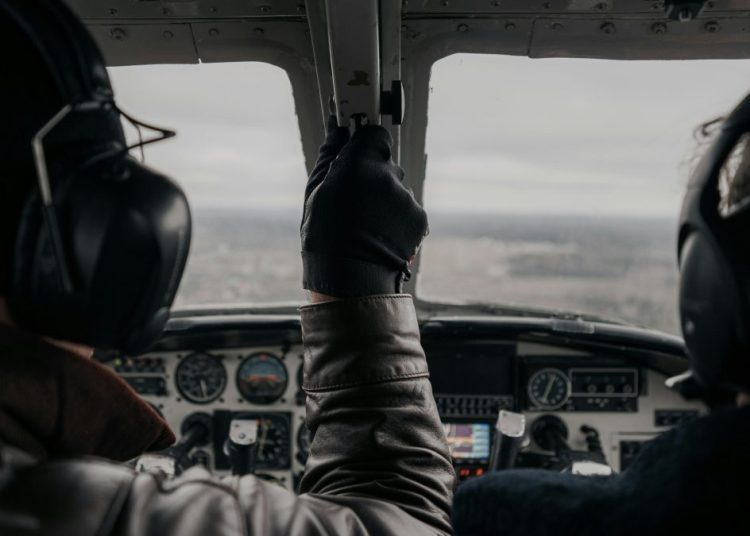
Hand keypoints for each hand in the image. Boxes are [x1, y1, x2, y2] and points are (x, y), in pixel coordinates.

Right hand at [301, 118, 428, 297]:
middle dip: (371, 175)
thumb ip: (331, 155)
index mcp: (359, 164)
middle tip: (353, 200)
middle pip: (384, 162)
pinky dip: (397, 217)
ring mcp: (406, 198)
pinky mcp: (419, 218)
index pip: (372, 134)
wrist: (351, 280)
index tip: (355, 153)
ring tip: (366, 224)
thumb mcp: (315, 192)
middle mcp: (388, 175)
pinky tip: (379, 234)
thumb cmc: (325, 237)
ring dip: (384, 199)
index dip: (363, 144)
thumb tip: (336, 129)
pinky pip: (407, 208)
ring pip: (396, 188)